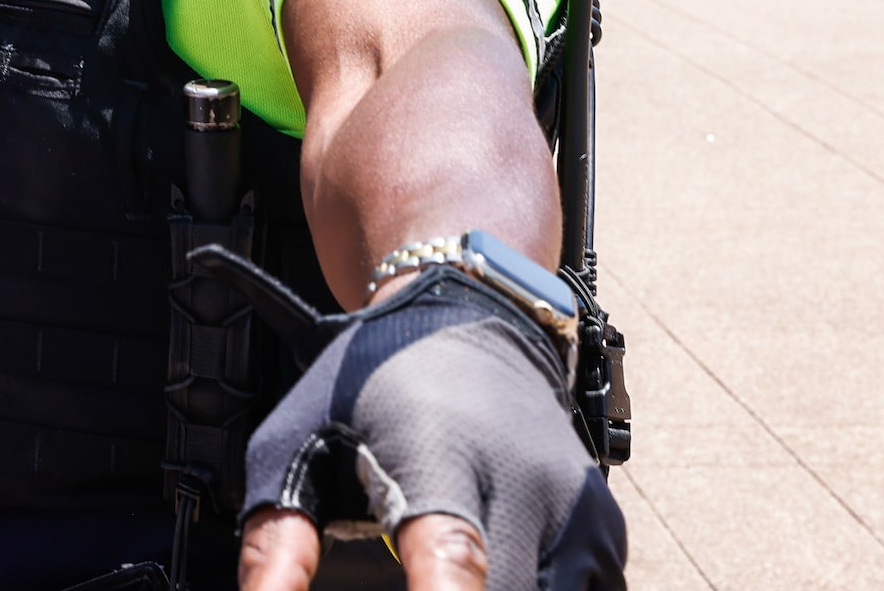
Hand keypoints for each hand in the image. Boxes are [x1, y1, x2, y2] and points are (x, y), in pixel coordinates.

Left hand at [228, 268, 622, 590]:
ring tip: (446, 573)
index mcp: (442, 459)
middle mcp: (524, 483)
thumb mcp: (297, 440)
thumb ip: (277, 538)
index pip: (455, 554)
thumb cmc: (372, 385)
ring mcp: (577, 509)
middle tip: (405, 580)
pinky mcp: (607, 531)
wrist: (470, 318)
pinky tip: (496, 571)